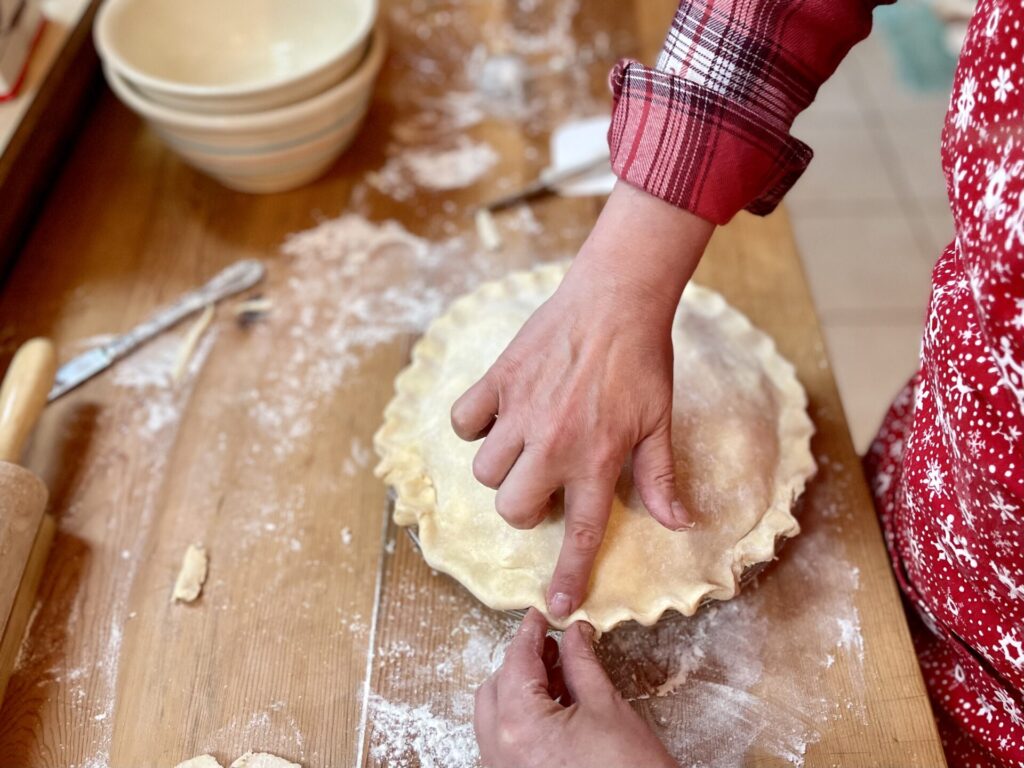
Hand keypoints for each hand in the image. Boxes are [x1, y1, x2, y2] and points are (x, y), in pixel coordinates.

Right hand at [451, 182, 714, 618]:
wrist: (615, 299)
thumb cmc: (643, 362)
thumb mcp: (660, 423)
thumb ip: (660, 478)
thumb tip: (678, 524)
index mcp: (597, 459)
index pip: (581, 533)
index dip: (567, 574)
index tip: (555, 605)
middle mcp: (553, 444)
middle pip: (513, 508)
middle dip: (525, 506)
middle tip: (544, 482)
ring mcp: (520, 412)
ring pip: (485, 470)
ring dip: (503, 466)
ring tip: (525, 442)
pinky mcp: (498, 381)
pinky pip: (464, 421)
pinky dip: (475, 424)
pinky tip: (499, 413)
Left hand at [474, 608, 675, 767]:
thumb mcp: (606, 706)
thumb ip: (581, 662)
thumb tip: (573, 633)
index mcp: (520, 725)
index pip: (515, 662)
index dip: (529, 633)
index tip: (540, 616)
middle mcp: (500, 750)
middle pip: (497, 686)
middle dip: (523, 662)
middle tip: (554, 645)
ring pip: (496, 714)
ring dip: (521, 689)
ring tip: (559, 673)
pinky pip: (506, 739)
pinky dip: (522, 716)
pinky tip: (554, 704)